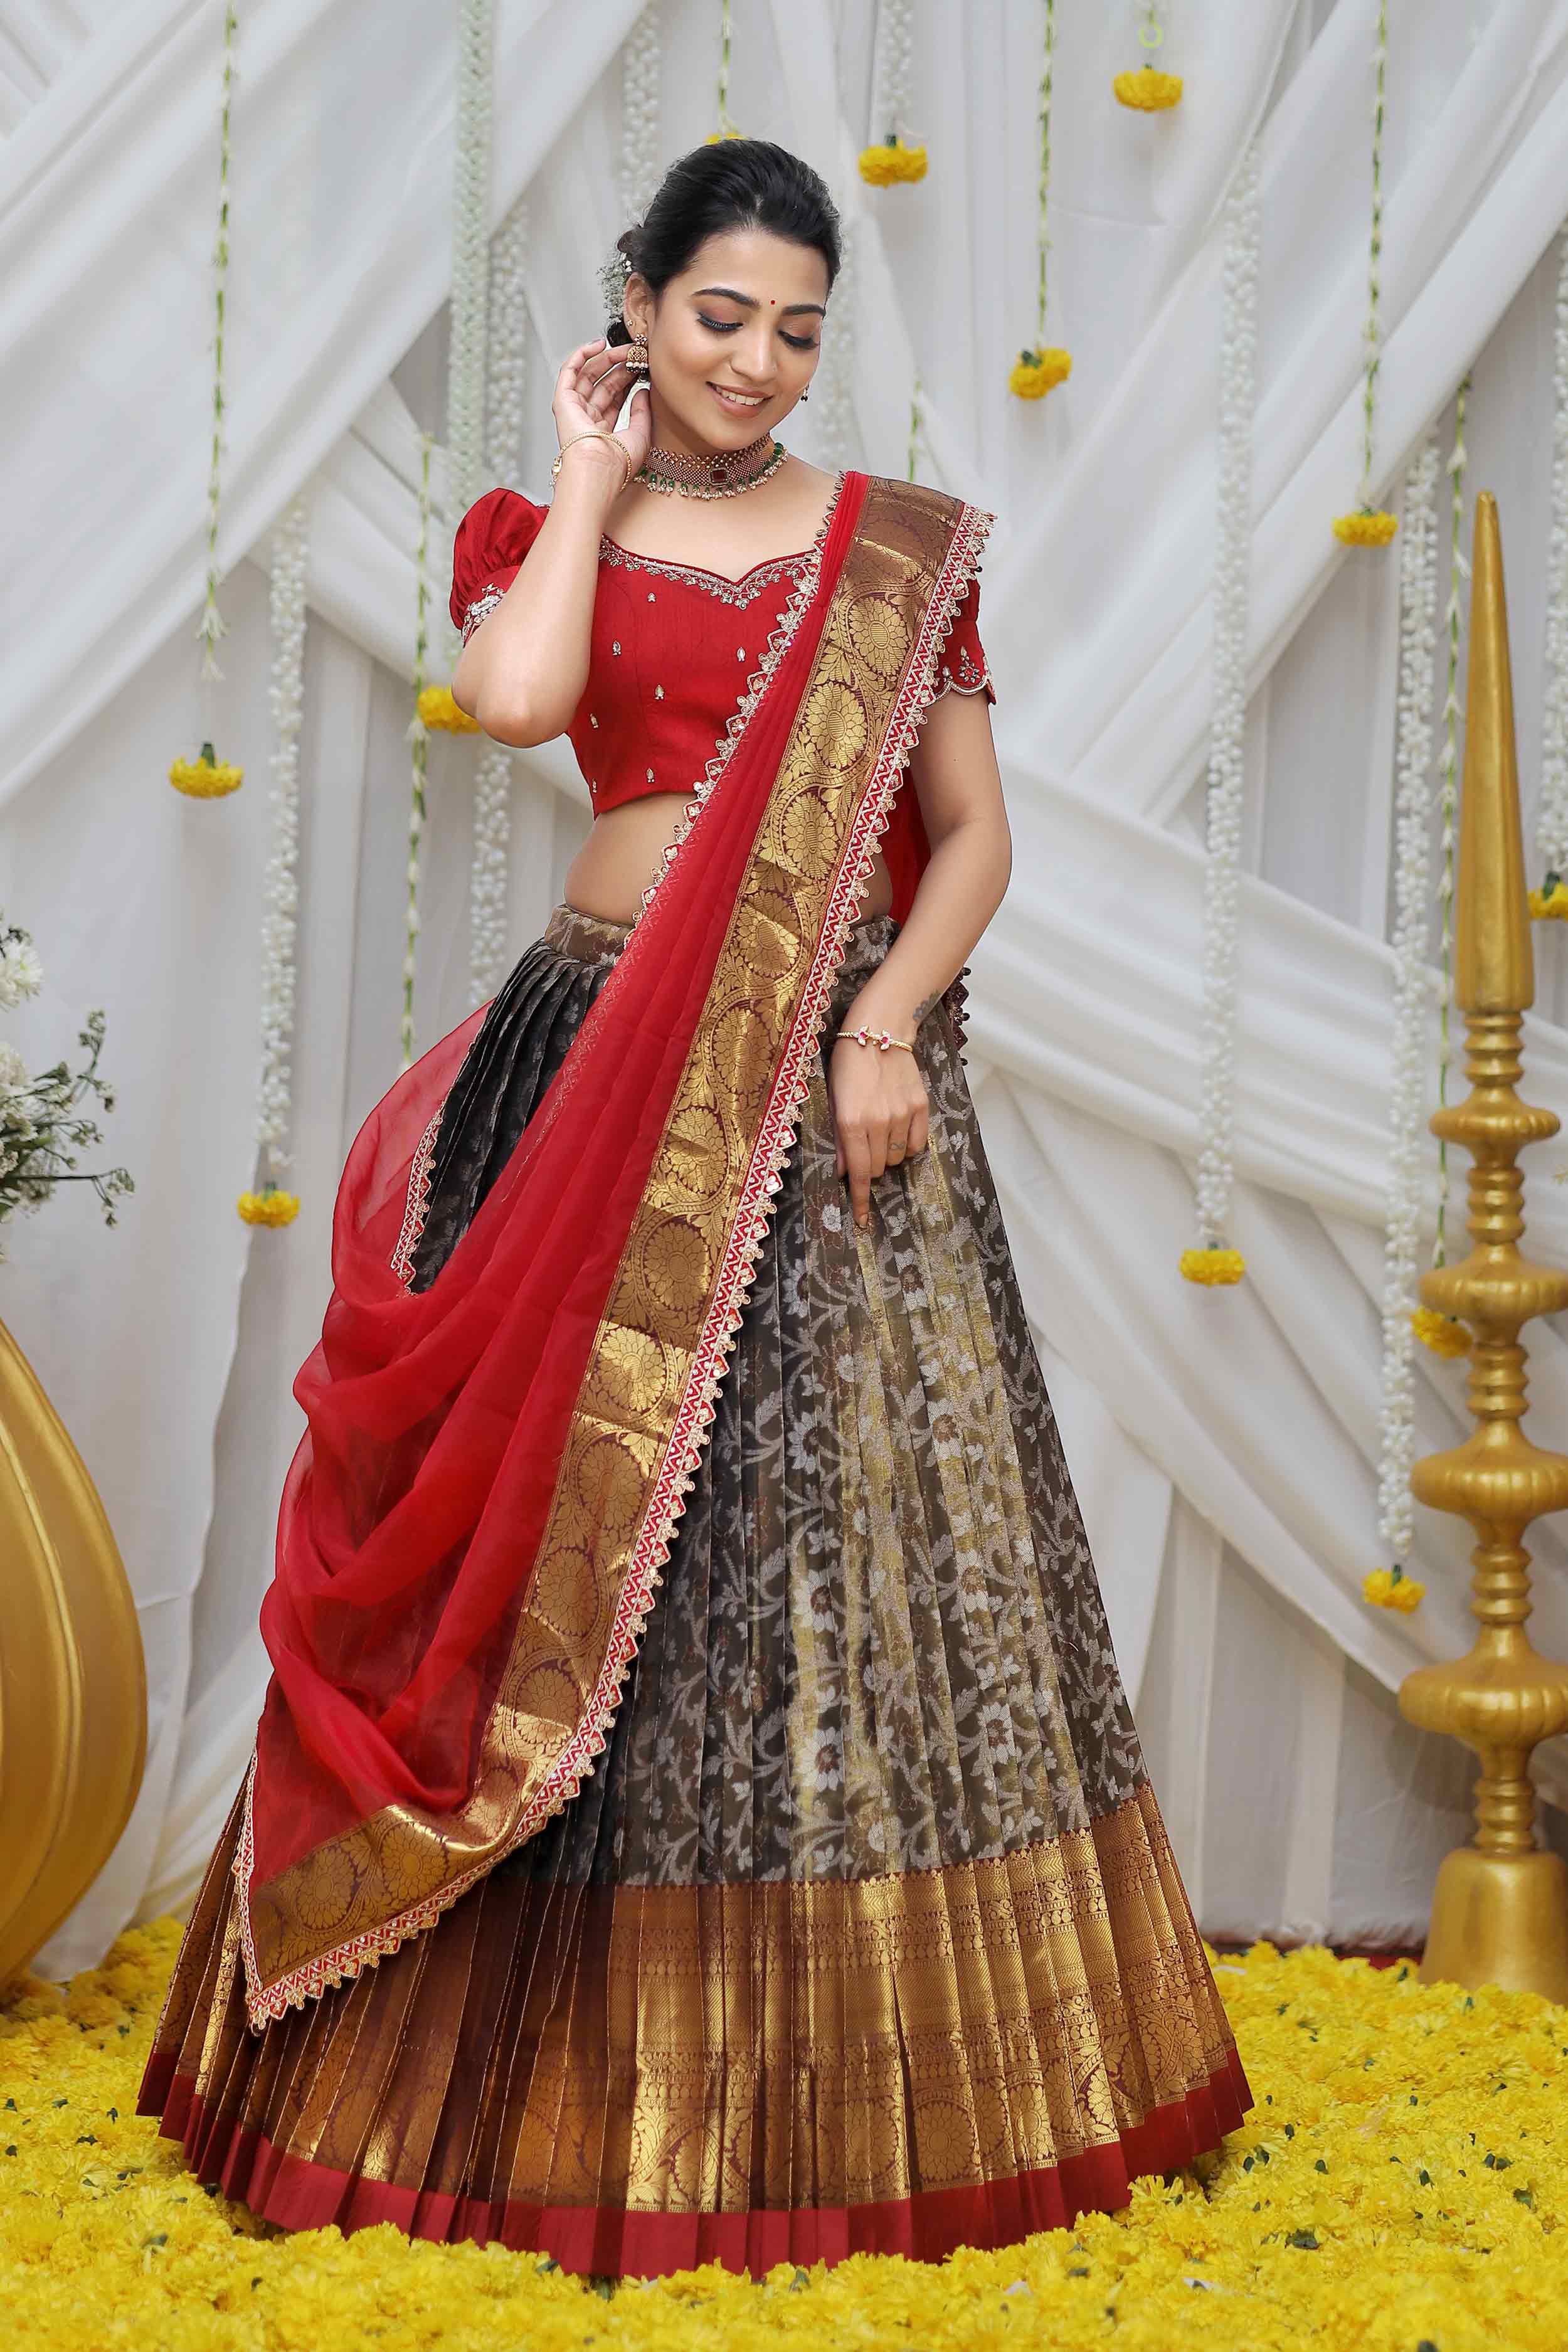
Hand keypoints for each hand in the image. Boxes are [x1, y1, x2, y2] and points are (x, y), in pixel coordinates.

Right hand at [551, 336, 651, 488]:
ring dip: (606, 358)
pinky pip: (569, 371)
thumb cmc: (619, 463)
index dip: (629, 379)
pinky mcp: (563, 400)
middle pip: (604, 384)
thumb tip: (643, 389)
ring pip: (589, 375)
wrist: (600, 468)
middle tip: (637, 354)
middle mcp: (587, 419)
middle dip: (621, 366)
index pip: (616, 397)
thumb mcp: (641, 433)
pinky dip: (581, 355)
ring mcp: (574, 409)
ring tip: (625, 349)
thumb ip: (642, 411)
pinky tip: (598, 344)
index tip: (643, 366)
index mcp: (603, 430)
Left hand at [829, 1034, 928, 1229]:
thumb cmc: (847, 1064)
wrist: (879, 1030)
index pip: (857, 1172)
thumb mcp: (833, 1099)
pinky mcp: (920, 1107)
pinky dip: (907, 1144)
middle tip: (863, 1149)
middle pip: (876, 1168)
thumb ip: (838, 1138)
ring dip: (886, 1154)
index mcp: (851, 1122)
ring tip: (880, 1130)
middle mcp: (878, 1122)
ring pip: (896, 1158)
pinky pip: (917, 1144)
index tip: (863, 1220)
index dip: (860, 1199)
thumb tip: (841, 1171)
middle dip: (867, 1168)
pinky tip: (898, 1128)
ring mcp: (902, 1115)